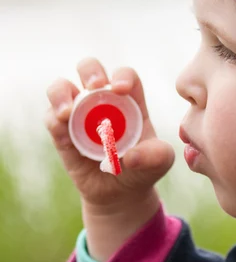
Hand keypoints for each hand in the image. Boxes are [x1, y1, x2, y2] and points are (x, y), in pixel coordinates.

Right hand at [45, 57, 174, 208]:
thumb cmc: (145, 168)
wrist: (121, 192)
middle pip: (90, 68)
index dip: (122, 76)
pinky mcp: (61, 132)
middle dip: (90, 71)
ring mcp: (79, 113)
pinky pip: (51, 118)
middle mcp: (102, 100)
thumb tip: (131, 156)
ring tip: (67, 112)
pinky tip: (63, 131)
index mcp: (130, 100)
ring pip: (61, 88)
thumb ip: (156, 156)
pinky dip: (54, 120)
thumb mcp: (160, 162)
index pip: (125, 75)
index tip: (121, 89)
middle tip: (94, 86)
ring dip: (61, 93)